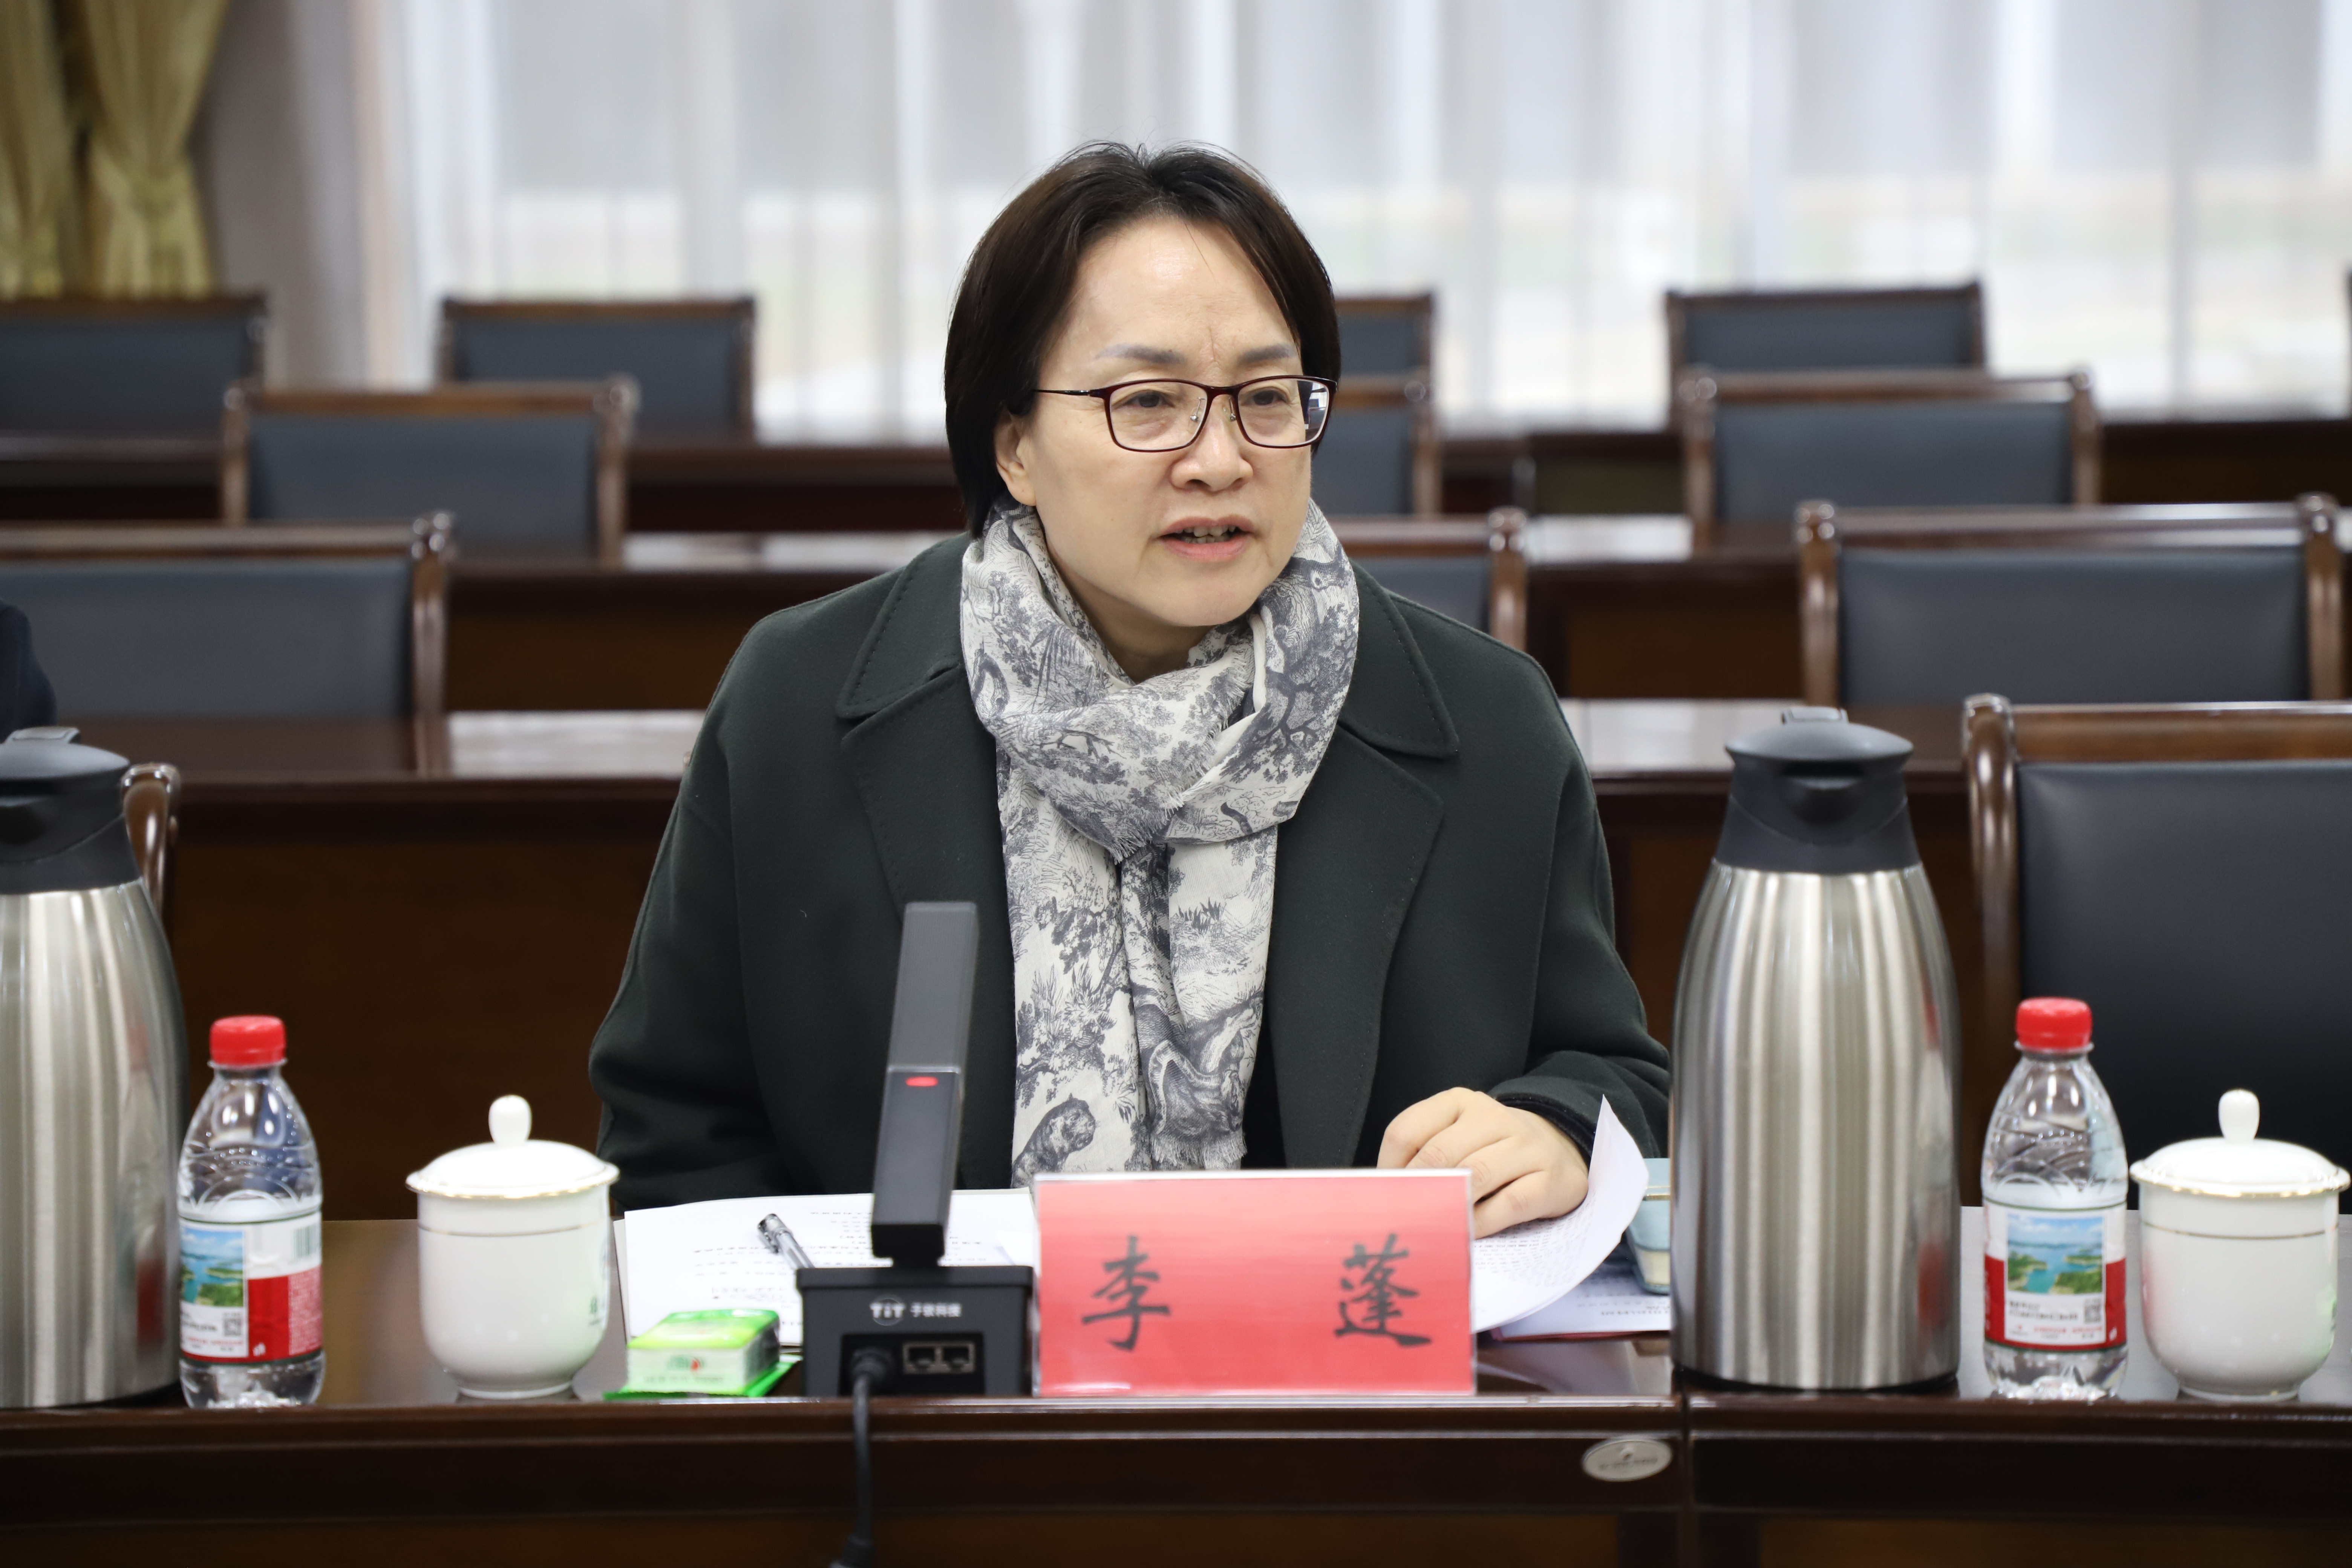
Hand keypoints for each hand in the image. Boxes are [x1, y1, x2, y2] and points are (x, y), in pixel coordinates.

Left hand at [1377, 1088, 1589, 1238]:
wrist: (1559, 1149)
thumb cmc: (1494, 1150)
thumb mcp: (1458, 1136)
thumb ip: (1424, 1153)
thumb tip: (1388, 1191)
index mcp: (1460, 1103)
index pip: (1407, 1130)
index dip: (1389, 1168)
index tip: (1384, 1194)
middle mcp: (1493, 1117)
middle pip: (1439, 1154)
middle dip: (1416, 1191)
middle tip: (1403, 1219)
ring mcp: (1526, 1146)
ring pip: (1476, 1176)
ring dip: (1449, 1207)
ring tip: (1434, 1227)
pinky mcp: (1550, 1179)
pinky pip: (1509, 1204)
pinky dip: (1483, 1223)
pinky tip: (1469, 1233)